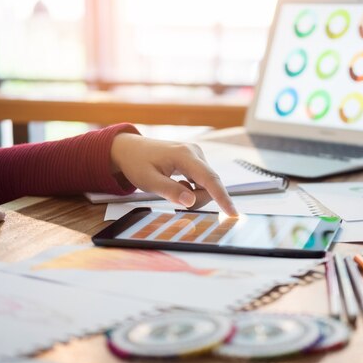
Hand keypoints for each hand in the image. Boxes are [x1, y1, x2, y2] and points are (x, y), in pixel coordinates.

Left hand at [111, 134, 237, 215]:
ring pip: (207, 184)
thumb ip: (170, 191)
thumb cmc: (137, 163)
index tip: (232, 212)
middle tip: (175, 201)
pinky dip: (193, 190)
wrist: (130, 150)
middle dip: (197, 199)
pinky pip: (202, 181)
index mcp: (184, 155)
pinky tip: (178, 185)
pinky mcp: (196, 160)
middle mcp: (195, 152)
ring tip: (172, 190)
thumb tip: (191, 201)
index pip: (209, 179)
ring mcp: (197, 155)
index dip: (222, 197)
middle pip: (210, 184)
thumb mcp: (148, 180)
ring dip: (194, 195)